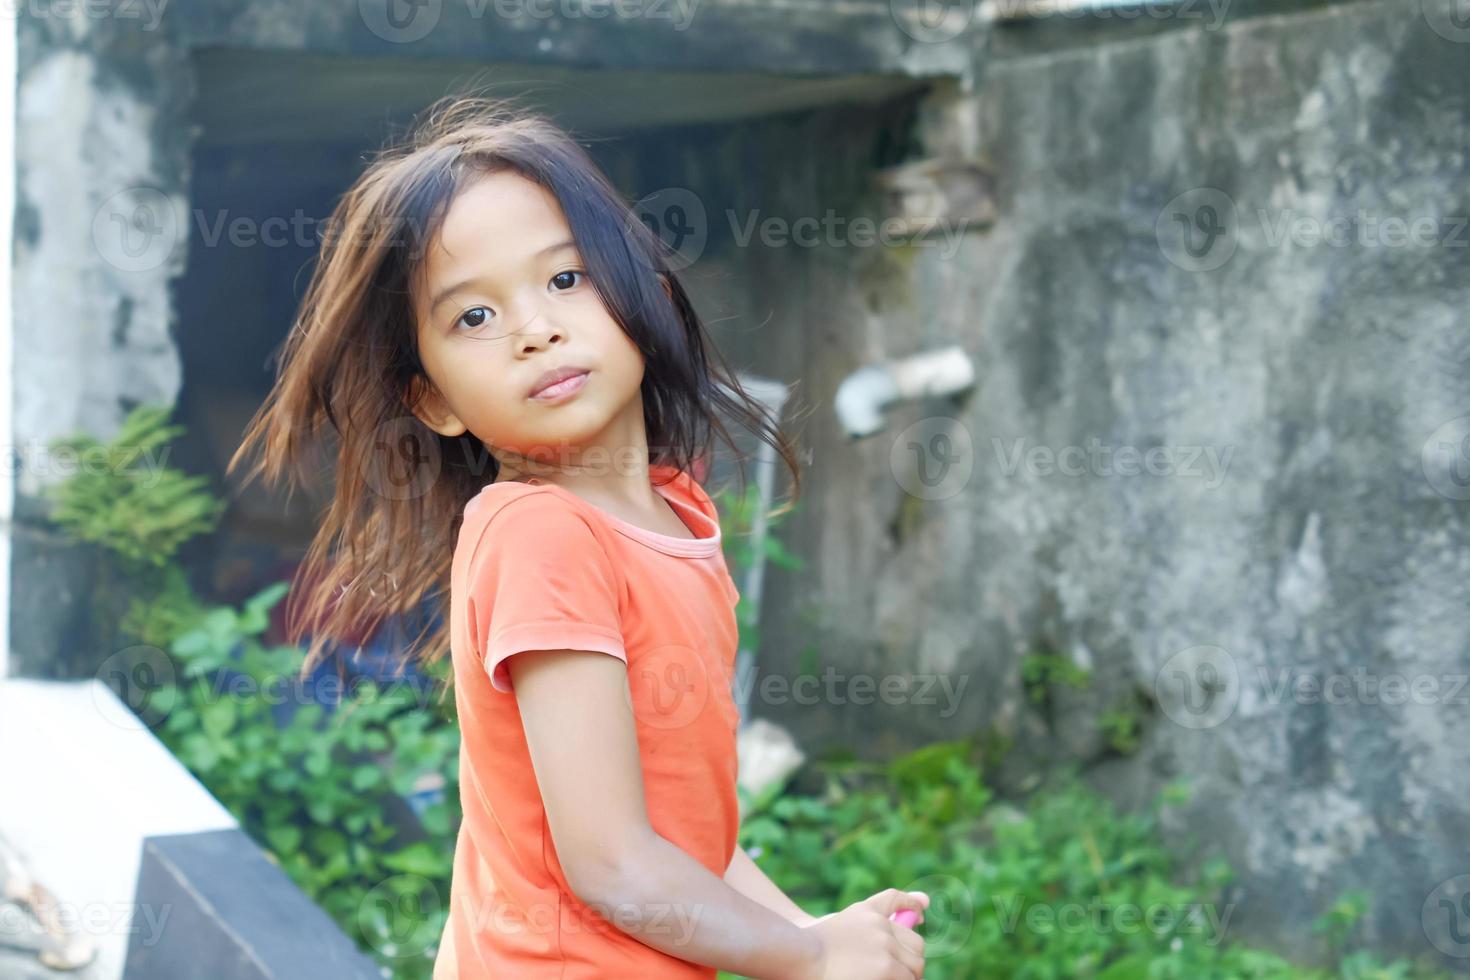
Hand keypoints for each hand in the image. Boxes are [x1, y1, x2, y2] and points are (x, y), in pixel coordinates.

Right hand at [793, 888, 926, 979]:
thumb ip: (870, 922)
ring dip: (909, 976)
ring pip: (915, 965)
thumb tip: (919, 909)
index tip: (918, 913)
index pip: (894, 900)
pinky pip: (907, 979)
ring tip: (891, 979)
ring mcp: (886, 945)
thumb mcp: (841, 928)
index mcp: (865, 911)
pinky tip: (883, 979)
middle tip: (901, 972)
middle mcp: (880, 925)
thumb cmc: (812, 945)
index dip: (910, 905)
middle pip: (915, 941)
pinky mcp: (887, 968)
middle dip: (911, 957)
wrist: (801, 956)